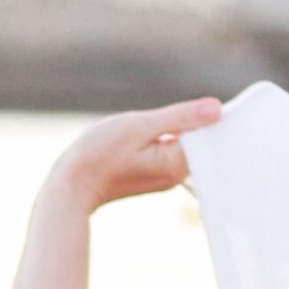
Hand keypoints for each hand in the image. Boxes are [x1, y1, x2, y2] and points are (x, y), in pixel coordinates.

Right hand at [48, 97, 224, 212]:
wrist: (71, 185)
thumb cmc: (99, 154)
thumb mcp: (140, 126)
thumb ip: (181, 117)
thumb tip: (217, 109)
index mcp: (178, 164)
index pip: (209, 136)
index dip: (209, 115)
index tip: (209, 103)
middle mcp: (176, 174)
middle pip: (200, 141)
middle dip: (195, 121)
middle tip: (182, 108)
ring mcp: (165, 176)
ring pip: (184, 144)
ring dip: (177, 127)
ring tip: (158, 121)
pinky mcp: (154, 174)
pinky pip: (171, 150)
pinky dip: (166, 136)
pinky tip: (152, 130)